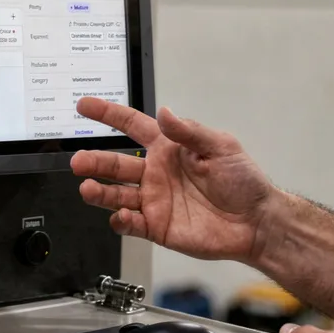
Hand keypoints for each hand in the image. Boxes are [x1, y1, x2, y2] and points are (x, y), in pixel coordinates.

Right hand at [71, 98, 279, 262]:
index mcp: (169, 148)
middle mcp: (156, 173)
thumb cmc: (243, 181)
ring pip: (116, 194)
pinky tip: (119, 216)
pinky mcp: (157, 227)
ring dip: (100, 191)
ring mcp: (155, 201)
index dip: (108, 115)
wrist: (255, 222)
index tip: (84, 106)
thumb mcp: (220, 147)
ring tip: (87, 189)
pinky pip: (131, 223)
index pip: (132, 126)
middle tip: (78, 161)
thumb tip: (165, 113)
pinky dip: (121, 220)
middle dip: (94, 161)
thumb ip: (190, 132)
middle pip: (116, 164)